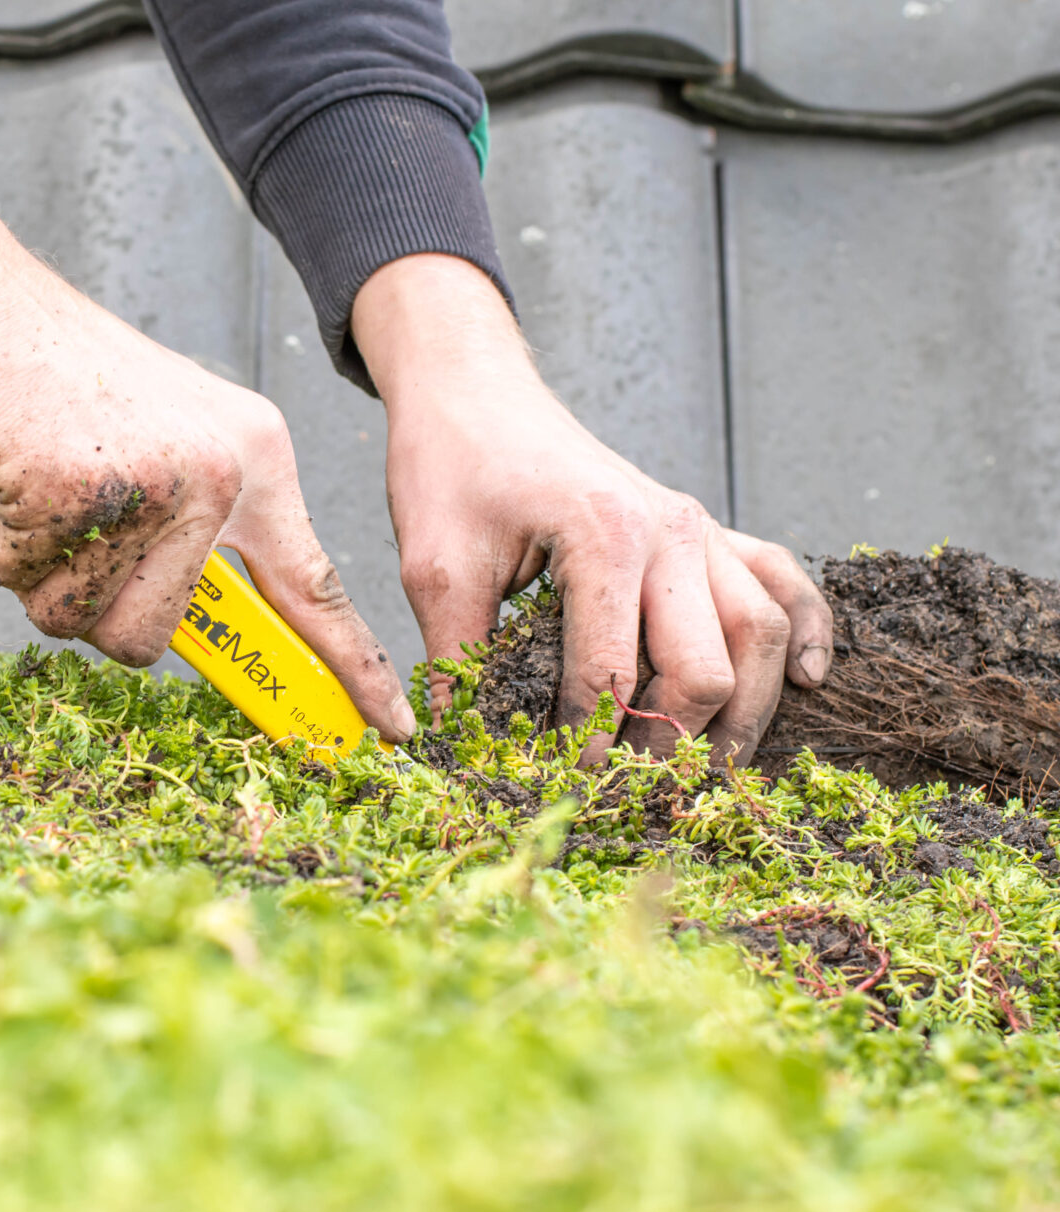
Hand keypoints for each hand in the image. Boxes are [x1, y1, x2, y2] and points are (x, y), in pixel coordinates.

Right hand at [0, 154, 419, 740]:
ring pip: (84, 621)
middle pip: (153, 636)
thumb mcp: (158, 438)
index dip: (350, 666)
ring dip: (38, 574)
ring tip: (34, 487)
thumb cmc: (46, 374)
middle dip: (91, 603)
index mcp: (253, 459)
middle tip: (63, 528)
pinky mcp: (77, 495)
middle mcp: (218, 476)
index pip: (313, 585)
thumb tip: (180, 626)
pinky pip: (23, 582)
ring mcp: (152, 486)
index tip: (391, 729)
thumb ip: (186, 528)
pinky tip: (3, 471)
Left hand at [354, 254, 833, 764]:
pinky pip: (781, 579)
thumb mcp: (433, 568)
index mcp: (602, 536)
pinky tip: (803, 680)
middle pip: (708, 668)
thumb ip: (456, 660)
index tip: (560, 786)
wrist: (475, 392)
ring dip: (742, 712)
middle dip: (671, 744)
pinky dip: (805, 630)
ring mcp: (697, 527)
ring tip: (704, 770)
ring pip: (759, 634)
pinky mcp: (705, 529)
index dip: (588, 746)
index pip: (612, 674)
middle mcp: (670, 530)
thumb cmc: (451, 467)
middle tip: (629, 792)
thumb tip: (459, 749)